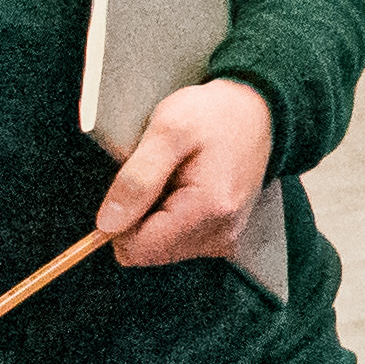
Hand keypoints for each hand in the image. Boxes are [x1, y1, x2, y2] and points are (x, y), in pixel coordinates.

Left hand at [96, 78, 277, 272]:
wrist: (256, 111)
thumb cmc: (214, 115)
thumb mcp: (167, 129)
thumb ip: (137, 178)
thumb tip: (108, 224)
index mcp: (207, 211)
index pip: (136, 250)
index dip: (121, 220)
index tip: (134, 185)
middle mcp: (220, 235)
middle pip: (148, 252)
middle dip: (141, 216)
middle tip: (160, 176)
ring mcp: (224, 239)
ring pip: (161, 248)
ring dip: (156, 216)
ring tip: (174, 178)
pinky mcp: (223, 237)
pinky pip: (178, 241)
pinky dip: (172, 217)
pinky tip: (186, 187)